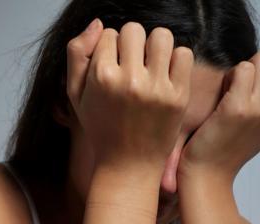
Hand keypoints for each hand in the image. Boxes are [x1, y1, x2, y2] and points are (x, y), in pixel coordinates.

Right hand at [67, 20, 193, 169]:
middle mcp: (130, 80)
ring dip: (155, 45)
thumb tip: (99, 23)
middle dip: (131, 42)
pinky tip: (166, 74)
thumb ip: (76, 54)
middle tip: (132, 63)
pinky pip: (184, 54)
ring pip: (161, 36)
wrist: (128, 164)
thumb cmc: (100, 128)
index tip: (113, 66)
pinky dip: (176, 59)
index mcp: (101, 77)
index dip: (110, 48)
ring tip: (150, 63)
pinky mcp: (178, 96)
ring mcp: (156, 88)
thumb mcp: (75, 95)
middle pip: (134, 29)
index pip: (110, 34)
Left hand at [177, 51, 259, 178]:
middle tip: (228, 92)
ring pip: (255, 62)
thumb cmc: (225, 149)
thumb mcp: (258, 126)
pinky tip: (215, 96)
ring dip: (236, 72)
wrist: (207, 174)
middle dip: (246, 70)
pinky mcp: (239, 106)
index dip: (251, 79)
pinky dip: (226, 76)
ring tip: (222, 96)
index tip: (237, 99)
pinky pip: (241, 69)